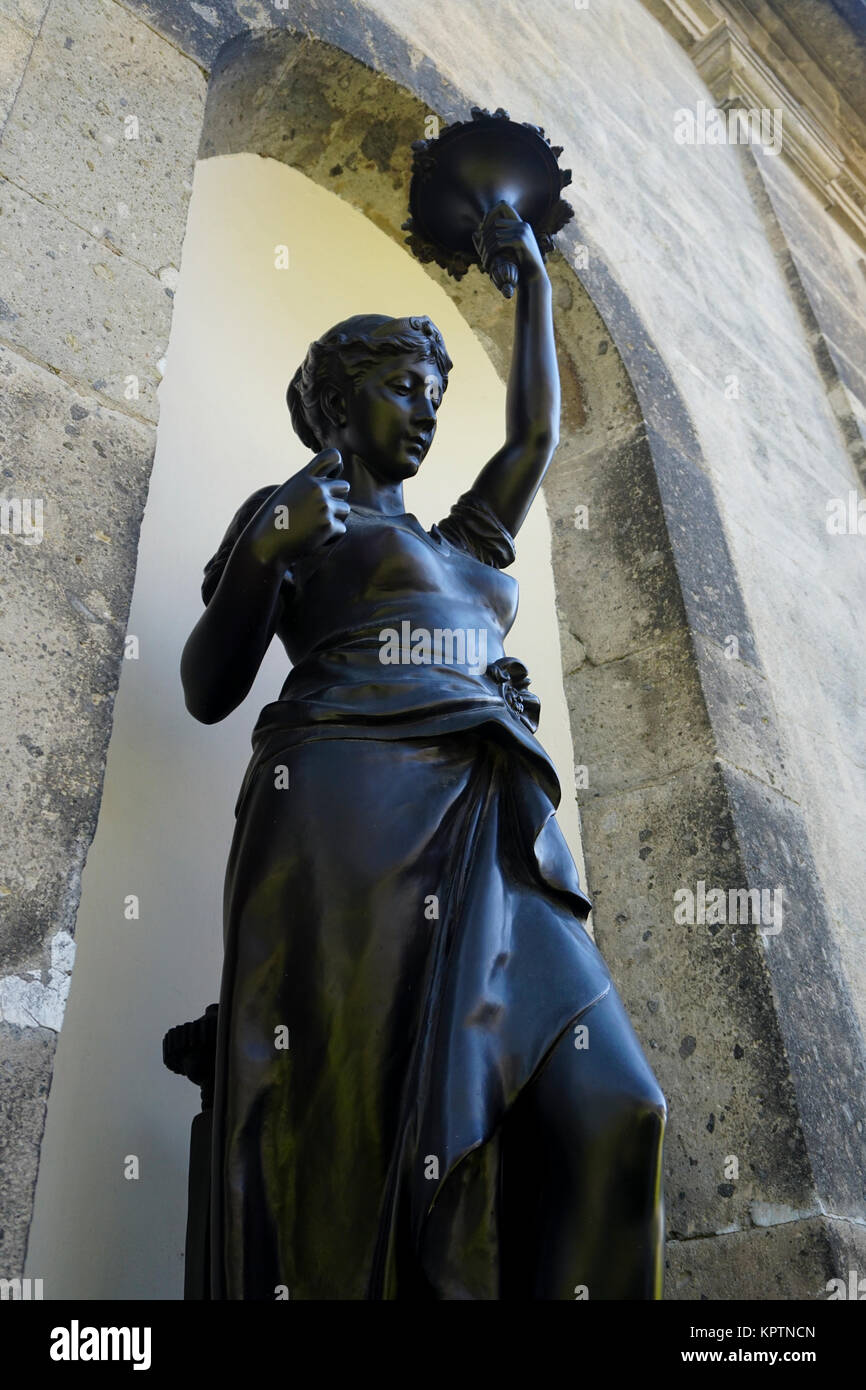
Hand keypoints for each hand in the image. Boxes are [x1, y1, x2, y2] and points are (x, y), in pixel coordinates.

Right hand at [245, 449, 349, 570]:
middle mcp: (316, 488)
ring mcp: (324, 506)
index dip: (337, 466)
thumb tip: (335, 482)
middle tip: (318, 512)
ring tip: (313, 526)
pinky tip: (313, 538)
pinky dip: (331, 536)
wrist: (267, 544)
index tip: (332, 477)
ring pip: (345, 509)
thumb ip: (308, 485)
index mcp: (304, 477)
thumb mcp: (289, 493)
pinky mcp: (328, 525)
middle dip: (336, 499)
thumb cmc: (277, 520)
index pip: (332, 456)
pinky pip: (341, 529)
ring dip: (334, 518)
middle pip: (344, 486)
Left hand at [473, 201, 545, 297]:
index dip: (488, 224)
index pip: (499, 216)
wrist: (534, 277)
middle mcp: (523, 225)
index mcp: (521, 224)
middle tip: (480, 253)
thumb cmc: (521, 265)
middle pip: (495, 224)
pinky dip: (491, 253)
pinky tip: (488, 263)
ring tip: (484, 260)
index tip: (482, 241)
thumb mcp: (508, 250)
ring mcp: (522, 231)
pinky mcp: (520, 241)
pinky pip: (499, 243)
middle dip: (485, 238)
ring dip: (486, 248)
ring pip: (495, 235)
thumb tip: (475, 233)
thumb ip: (496, 240)